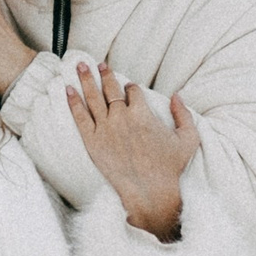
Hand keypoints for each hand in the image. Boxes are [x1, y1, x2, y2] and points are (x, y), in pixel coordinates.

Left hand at [66, 63, 199, 240]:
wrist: (150, 192)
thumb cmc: (170, 168)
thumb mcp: (188, 139)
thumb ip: (184, 114)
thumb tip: (176, 96)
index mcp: (143, 113)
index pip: (133, 91)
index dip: (131, 88)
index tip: (128, 87)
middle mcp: (122, 117)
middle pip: (110, 88)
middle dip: (104, 73)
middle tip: (98, 64)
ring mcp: (105, 129)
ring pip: (93, 97)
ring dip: (85, 79)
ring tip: (79, 65)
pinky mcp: (92, 142)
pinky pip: (79, 117)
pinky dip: (73, 101)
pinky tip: (67, 89)